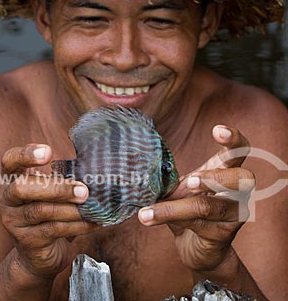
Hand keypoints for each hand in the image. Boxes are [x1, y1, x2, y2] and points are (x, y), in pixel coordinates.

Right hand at [0, 143, 97, 278]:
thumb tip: (92, 167)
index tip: (49, 152)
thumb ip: (61, 175)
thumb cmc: (47, 208)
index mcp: (11, 178)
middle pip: (22, 188)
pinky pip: (52, 230)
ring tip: (92, 206)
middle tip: (83, 190)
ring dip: (71, 208)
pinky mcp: (26, 241)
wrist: (37, 253)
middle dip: (56, 188)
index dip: (26, 154)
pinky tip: (92, 222)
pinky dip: (76, 225)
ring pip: (41, 211)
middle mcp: (6, 198)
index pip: (9, 160)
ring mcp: (13, 221)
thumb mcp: (48, 188)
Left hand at [138, 126, 254, 272]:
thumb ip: (167, 173)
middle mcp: (237, 192)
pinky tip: (148, 217)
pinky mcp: (224, 235)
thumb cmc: (187, 209)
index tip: (217, 130)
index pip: (239, 151)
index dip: (234, 140)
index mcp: (225, 171)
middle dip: (217, 177)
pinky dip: (170, 218)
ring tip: (148, 212)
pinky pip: (197, 224)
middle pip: (243, 179)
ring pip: (208, 206)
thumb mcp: (178, 187)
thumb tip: (135, 158)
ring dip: (176, 207)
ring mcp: (234, 215)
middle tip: (189, 181)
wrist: (195, 248)